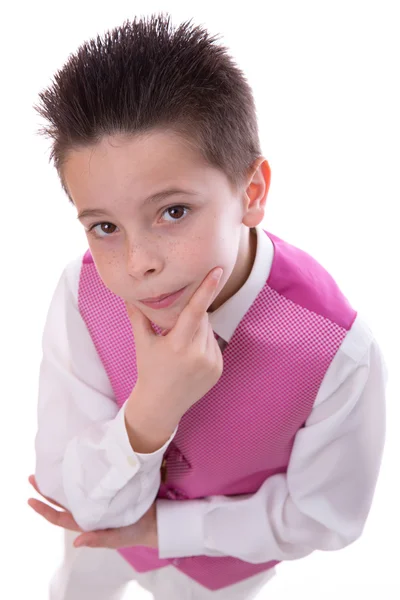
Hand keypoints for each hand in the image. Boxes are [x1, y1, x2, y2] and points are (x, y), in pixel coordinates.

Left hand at [27, 475, 157, 548]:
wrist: (154, 520)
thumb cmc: (134, 532)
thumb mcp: (117, 539)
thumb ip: (98, 540)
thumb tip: (76, 543)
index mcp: (86, 523)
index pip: (60, 517)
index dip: (44, 509)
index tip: (30, 499)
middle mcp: (87, 510)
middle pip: (61, 501)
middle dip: (45, 490)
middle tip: (32, 477)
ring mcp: (95, 499)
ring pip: (71, 490)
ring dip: (58, 481)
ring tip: (48, 469)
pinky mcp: (106, 489)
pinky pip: (87, 482)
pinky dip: (78, 474)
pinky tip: (74, 464)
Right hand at [125, 267, 223, 428]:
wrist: (162, 405)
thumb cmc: (149, 371)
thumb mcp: (142, 344)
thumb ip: (138, 317)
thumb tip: (127, 294)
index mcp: (177, 346)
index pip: (195, 311)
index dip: (206, 290)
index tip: (217, 272)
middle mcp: (197, 355)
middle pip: (202, 318)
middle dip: (192, 315)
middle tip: (176, 326)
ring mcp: (211, 363)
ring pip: (209, 330)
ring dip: (198, 329)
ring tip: (181, 345)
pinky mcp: (219, 369)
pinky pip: (214, 344)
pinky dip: (204, 342)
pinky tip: (190, 356)